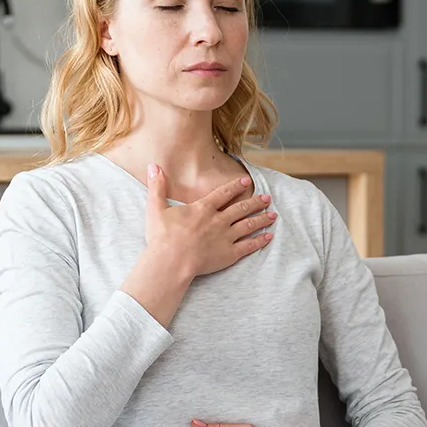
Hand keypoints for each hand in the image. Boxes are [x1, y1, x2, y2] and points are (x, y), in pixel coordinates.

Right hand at [145, 165, 275, 278]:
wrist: (171, 261)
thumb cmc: (162, 237)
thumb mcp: (156, 208)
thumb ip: (157, 186)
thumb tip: (153, 165)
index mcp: (203, 209)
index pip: (223, 194)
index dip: (236, 186)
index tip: (247, 181)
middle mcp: (218, 220)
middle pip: (241, 208)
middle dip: (255, 202)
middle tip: (267, 198)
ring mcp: (226, 237)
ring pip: (248, 225)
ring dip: (261, 219)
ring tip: (273, 215)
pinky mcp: (229, 254)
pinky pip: (248, 246)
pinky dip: (260, 240)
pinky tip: (268, 236)